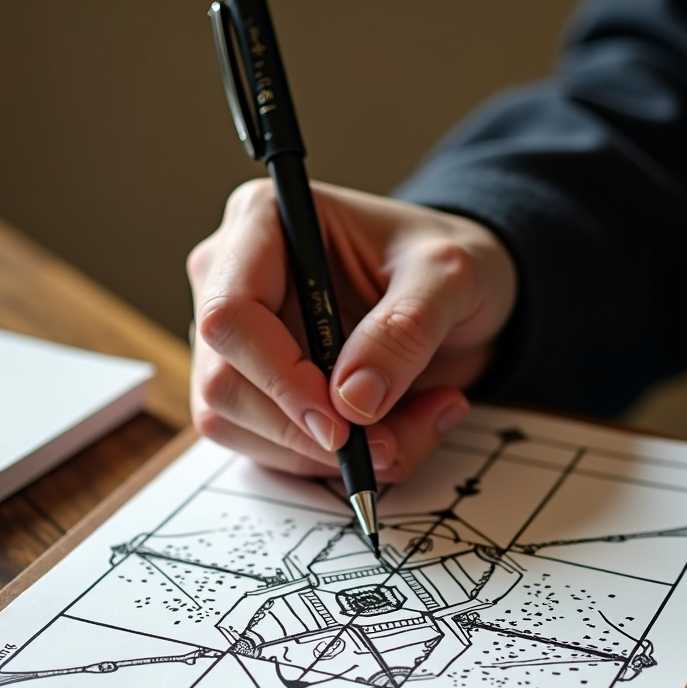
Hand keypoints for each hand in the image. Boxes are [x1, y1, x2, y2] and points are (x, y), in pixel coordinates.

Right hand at [187, 179, 516, 479]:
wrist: (463, 295)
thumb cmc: (446, 265)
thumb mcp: (450, 278)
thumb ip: (405, 330)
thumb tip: (352, 399)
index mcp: (262, 223)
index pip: (229, 314)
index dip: (279, 377)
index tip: (341, 421)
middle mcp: (230, 281)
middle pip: (223, 384)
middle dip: (306, 432)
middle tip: (390, 442)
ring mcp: (237, 343)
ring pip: (239, 428)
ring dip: (325, 456)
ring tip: (414, 426)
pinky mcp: (254, 391)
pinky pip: (268, 450)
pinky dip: (331, 464)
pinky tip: (394, 433)